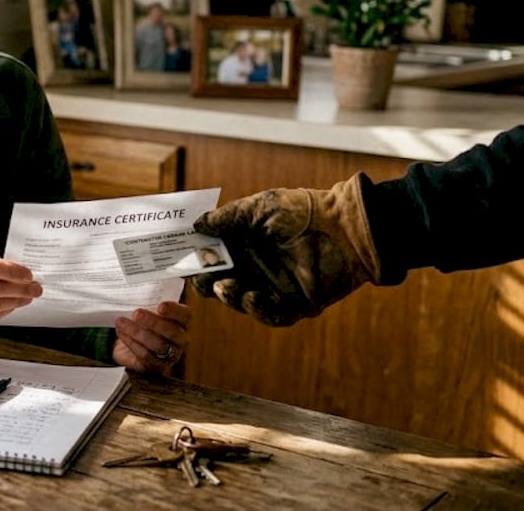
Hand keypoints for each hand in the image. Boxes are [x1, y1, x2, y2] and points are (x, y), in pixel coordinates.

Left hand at [112, 301, 189, 373]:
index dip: (175, 311)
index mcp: (182, 322)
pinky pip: (146, 356)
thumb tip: (136, 287)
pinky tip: (122, 333)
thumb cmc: (141, 323)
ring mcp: (170, 355)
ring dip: (137, 332)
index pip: (186, 316)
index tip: (160, 306)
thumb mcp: (147, 309)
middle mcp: (180, 340)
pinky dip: (132, 343)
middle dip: (153, 322)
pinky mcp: (156, 366)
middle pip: (173, 332)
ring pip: (158, 345)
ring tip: (122, 322)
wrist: (127, 344)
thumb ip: (148, 301)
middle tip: (136, 313)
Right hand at [190, 173, 380, 326]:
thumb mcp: (259, 208)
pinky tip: (251, 296)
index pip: (212, 259)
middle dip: (206, 283)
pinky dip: (258, 309)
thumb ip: (227, 217)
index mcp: (245, 245)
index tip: (179, 260)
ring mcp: (275, 288)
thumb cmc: (301, 210)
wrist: (344, 226)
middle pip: (221, 283)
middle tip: (198, 278)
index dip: (195, 261)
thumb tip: (196, 225)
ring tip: (225, 286)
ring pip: (241, 302)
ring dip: (229, 297)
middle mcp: (257, 268)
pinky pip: (272, 315)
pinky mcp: (296, 304)